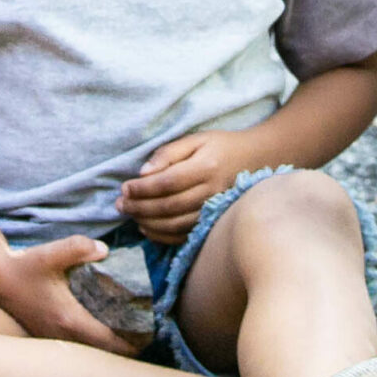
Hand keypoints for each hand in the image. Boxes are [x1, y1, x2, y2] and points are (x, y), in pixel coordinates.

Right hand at [0, 236, 138, 353]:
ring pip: (89, 353)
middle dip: (124, 348)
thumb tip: (105, 250)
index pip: (108, 342)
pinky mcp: (46, 336)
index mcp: (69, 320)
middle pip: (102, 354)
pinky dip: (92, 345)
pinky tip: (99, 332)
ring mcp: (53, 339)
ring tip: (126, 335)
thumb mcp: (51, 253)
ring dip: (108, 348)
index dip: (132, 342)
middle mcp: (62, 335)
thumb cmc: (25, 266)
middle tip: (143, 336)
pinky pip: (76, 348)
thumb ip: (79, 247)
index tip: (148, 335)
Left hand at [117, 130, 257, 242]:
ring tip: (131, 215)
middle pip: (169, 206)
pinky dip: (163, 236)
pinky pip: (185, 235)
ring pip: (175, 225)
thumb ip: (168, 153)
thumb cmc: (220, 146)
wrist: (255, 159)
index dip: (142, 188)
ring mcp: (214, 210)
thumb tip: (142, 173)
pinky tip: (147, 229)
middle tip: (120, 204)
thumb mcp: (195, 140)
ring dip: (148, 223)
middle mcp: (211, 191)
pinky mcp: (214, 222)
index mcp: (205, 167)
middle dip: (139, 207)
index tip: (124, 188)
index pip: (167, 182)